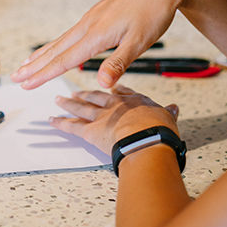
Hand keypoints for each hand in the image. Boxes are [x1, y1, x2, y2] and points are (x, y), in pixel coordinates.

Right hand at [12, 0, 195, 88]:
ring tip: (27, 63)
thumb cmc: (154, 11)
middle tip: (15, 77)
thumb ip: (118, 63)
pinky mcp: (98, 14)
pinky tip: (58, 46)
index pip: (64, 59)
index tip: (25, 84)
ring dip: (43, 54)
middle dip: (34, 65)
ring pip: (61, 40)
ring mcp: (92, 18)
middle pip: (56, 49)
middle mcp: (88, 25)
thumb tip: (101, 84)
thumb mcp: (140, 41)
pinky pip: (71, 33)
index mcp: (96, 34)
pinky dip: (58, 43)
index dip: (43, 74)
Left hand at [51, 84, 179, 154]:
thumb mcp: (168, 118)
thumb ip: (168, 113)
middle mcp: (114, 106)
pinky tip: (52, 120)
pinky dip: (60, 124)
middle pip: (96, 97)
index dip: (114, 89)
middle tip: (75, 92)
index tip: (109, 87)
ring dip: (68, 104)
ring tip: (59, 100)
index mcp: (134, 101)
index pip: (122, 92)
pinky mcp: (90, 131)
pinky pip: (71, 127)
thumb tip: (174, 109)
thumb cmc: (159, 131)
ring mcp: (101, 117)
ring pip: (81, 108)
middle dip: (85, 94)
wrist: (147, 140)